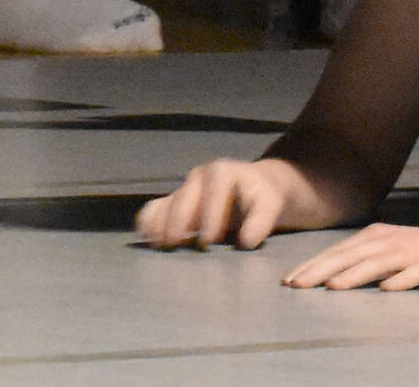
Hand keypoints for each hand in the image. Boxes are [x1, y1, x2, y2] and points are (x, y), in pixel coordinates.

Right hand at [135, 158, 298, 250]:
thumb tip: (246, 241)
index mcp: (223, 172)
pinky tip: (148, 240)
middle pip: (184, 197)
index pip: (214, 190)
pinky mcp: (171, 203)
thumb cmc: (260, 196)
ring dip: (160, 226)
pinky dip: (148, 224)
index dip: (210, 215)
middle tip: (180, 244)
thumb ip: (261, 219)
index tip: (209, 240)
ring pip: (164, 204)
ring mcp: (182, 189)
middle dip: (180, 221)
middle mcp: (198, 177)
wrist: (251, 188)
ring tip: (162, 246)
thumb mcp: (270, 202)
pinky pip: (152, 210)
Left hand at [281, 221, 418, 290]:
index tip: (288, 281)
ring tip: (332, 287)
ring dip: (356, 274)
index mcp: (380, 236)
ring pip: (380, 262)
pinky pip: (416, 273)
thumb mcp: (392, 250)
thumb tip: (324, 275)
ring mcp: (415, 252)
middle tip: (297, 284)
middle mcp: (394, 241)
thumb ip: (364, 258)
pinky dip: (401, 280)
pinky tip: (387, 289)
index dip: (314, 264)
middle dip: (323, 268)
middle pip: (353, 254)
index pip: (340, 250)